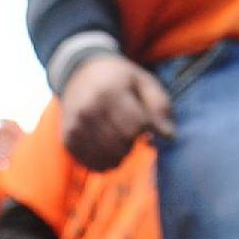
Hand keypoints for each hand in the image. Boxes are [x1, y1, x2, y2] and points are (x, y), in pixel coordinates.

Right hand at [60, 51, 172, 171]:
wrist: (79, 73)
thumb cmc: (120, 79)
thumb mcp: (144, 82)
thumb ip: (160, 106)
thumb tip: (170, 136)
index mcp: (109, 92)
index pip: (136, 127)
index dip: (145, 127)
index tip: (143, 119)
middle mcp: (88, 110)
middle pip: (122, 145)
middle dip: (133, 141)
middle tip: (131, 129)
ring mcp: (75, 127)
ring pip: (108, 159)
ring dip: (121, 154)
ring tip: (120, 138)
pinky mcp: (68, 140)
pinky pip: (93, 164)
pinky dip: (106, 161)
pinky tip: (108, 147)